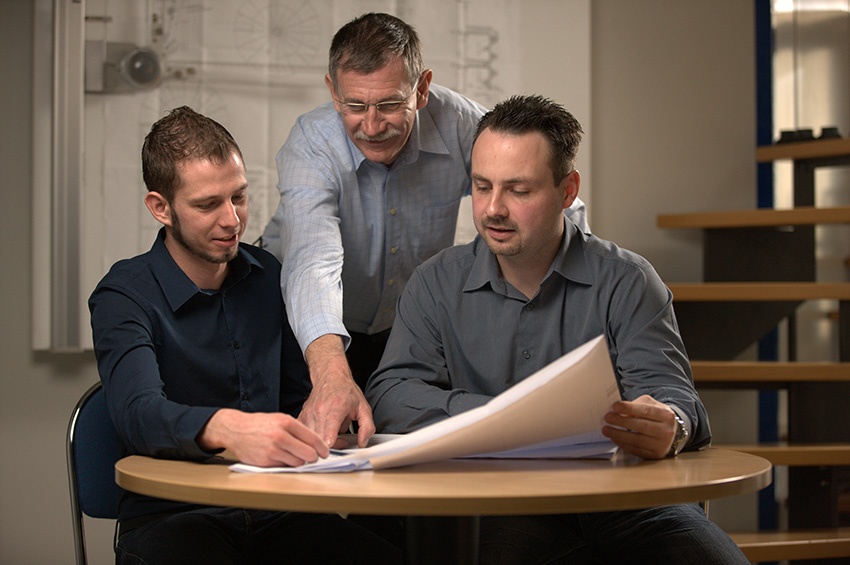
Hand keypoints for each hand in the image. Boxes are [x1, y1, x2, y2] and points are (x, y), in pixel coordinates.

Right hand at [198, 408, 328, 466]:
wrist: (235, 430)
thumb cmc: (259, 424)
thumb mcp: (280, 419)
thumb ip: (296, 429)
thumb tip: (315, 443)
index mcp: (286, 423)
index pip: (312, 438)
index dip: (322, 448)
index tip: (325, 452)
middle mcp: (279, 436)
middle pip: (308, 454)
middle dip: (313, 458)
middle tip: (314, 457)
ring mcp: (272, 450)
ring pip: (297, 463)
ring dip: (300, 462)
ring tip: (295, 455)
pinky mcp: (265, 462)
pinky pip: (284, 467)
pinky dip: (286, 464)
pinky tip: (282, 457)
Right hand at [299, 334, 375, 447]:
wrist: (330, 376)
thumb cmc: (346, 391)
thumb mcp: (363, 407)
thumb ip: (367, 426)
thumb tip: (363, 443)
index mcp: (335, 409)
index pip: (328, 435)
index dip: (333, 446)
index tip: (340, 447)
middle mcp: (318, 412)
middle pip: (319, 441)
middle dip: (331, 447)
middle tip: (342, 440)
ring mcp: (308, 414)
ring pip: (311, 439)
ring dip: (321, 441)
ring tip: (333, 433)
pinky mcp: (301, 417)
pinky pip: (304, 434)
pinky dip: (312, 437)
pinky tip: (322, 431)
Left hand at [601, 395, 678, 459]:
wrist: (671, 432)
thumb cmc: (656, 416)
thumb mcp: (651, 405)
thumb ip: (637, 404)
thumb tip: (618, 410)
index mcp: (666, 415)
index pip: (646, 411)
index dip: (629, 408)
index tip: (615, 406)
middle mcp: (667, 431)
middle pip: (641, 426)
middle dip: (621, 421)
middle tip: (607, 418)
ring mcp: (662, 445)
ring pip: (637, 440)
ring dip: (619, 435)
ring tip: (606, 430)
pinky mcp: (655, 455)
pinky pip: (636, 450)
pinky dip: (623, 444)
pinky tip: (614, 439)